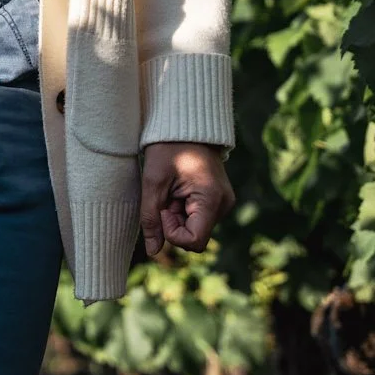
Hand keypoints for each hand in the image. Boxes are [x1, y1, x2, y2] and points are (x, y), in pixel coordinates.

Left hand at [140, 142, 234, 256]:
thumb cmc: (168, 148)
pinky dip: (185, 209)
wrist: (185, 123)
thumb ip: (151, 218)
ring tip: (172, 189)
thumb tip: (152, 252)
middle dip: (175, 222)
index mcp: (211, 199)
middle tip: (166, 195)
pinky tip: (179, 190)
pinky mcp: (219, 199)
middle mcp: (224, 204)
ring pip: (196, 228)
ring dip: (179, 215)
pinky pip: (199, 217)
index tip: (163, 208)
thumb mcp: (153, 182)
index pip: (194, 241)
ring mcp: (223, 202)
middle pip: (195, 236)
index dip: (173, 233)